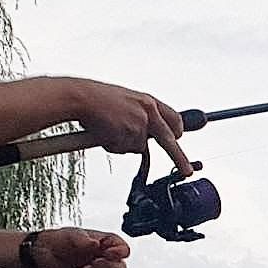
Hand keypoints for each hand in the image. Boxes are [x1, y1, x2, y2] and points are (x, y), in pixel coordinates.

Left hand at [36, 227, 130, 267]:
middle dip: (110, 267)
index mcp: (106, 243)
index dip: (120, 252)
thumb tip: (95, 244)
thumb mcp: (73, 234)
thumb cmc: (62, 239)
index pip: (123, 249)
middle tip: (95, 263)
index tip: (108, 253)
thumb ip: (85, 239)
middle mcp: (105, 257)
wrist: (45, 252)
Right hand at [69, 79, 194, 174]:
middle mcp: (148, 112)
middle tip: (187, 171)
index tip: (180, 139)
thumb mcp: (127, 101)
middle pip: (169, 140)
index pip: (174, 118)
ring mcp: (139, 124)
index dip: (178, 131)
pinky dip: (113, 145)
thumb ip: (140, 115)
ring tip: (109, 128)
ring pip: (137, 147)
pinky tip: (105, 131)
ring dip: (123, 143)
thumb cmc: (99, 99)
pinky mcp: (128, 134)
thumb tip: (146, 135)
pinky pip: (123, 148)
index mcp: (149, 101)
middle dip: (179, 158)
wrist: (81, 97)